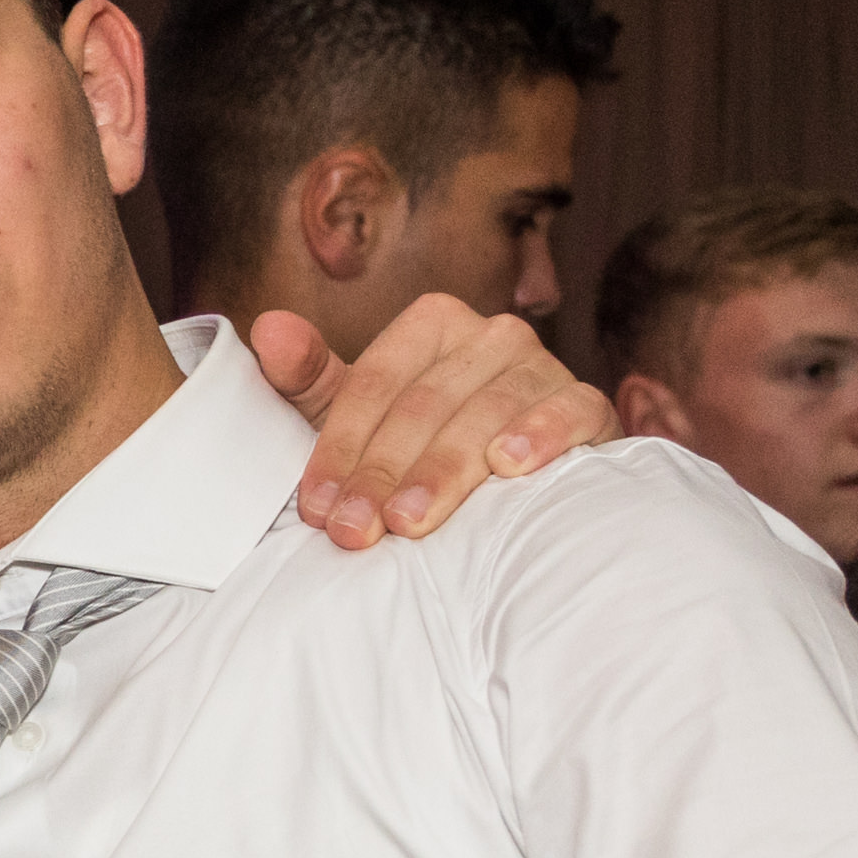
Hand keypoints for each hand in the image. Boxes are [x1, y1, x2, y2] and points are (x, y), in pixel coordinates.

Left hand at [251, 293, 612, 548]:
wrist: (520, 484)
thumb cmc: (422, 446)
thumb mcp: (359, 417)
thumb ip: (311, 379)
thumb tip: (268, 328)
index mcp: (432, 325)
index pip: (374, 384)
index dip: (339, 448)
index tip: (316, 509)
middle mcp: (491, 335)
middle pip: (425, 404)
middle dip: (383, 474)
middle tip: (355, 531)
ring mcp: (545, 366)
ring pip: (487, 413)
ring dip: (444, 471)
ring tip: (411, 521)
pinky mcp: (590, 403)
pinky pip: (569, 410)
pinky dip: (541, 434)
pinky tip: (511, 465)